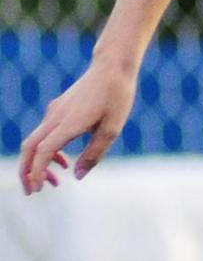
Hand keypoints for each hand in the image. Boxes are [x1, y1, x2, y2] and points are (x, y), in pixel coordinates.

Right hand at [18, 59, 136, 194]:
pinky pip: (45, 134)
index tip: (36, 189)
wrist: (113, 67)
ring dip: (39, 164)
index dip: (36, 171)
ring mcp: (55, 112)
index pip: (43, 150)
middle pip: (30, 147)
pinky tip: (63, 162)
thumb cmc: (116, 97)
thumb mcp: (112, 129)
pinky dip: (48, 151)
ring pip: (36, 141)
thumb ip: (94, 153)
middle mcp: (56, 117)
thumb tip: (77, 176)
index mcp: (69, 122)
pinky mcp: (59, 110)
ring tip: (53, 183)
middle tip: (32, 192)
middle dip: (27, 171)